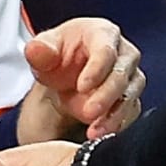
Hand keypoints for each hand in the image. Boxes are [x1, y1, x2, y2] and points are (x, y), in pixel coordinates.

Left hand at [19, 18, 144, 141]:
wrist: (66, 76)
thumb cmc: (60, 56)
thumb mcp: (43, 50)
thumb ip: (39, 50)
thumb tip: (35, 50)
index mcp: (102, 33)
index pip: (106, 50)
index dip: (96, 69)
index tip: (82, 86)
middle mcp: (123, 53)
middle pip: (121, 74)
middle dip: (106, 96)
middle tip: (88, 112)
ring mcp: (130, 77)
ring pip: (129, 95)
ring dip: (113, 115)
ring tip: (94, 130)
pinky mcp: (131, 99)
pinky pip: (129, 113)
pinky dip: (115, 124)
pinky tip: (100, 132)